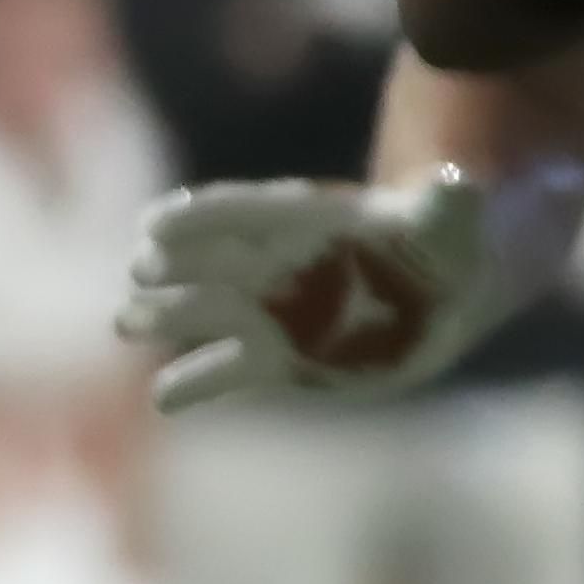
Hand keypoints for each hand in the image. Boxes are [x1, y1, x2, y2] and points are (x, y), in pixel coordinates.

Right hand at [115, 169, 499, 412]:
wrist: (439, 286)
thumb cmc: (437, 239)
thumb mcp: (450, 218)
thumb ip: (446, 203)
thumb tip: (458, 183)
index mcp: (300, 220)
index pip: (237, 212)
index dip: (199, 218)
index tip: (156, 226)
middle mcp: (273, 264)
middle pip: (207, 260)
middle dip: (171, 263)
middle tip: (141, 270)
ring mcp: (271, 312)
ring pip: (201, 311)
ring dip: (161, 314)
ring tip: (124, 320)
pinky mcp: (279, 359)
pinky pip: (226, 371)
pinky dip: (194, 384)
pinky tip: (162, 399)